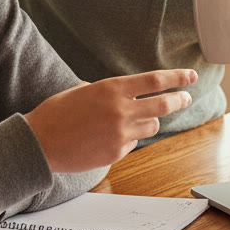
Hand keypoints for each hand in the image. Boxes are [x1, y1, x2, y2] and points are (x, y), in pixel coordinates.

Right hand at [25, 68, 196, 172]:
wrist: (39, 142)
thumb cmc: (57, 113)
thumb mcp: (83, 90)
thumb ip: (109, 92)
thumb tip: (129, 93)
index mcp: (111, 89)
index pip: (155, 81)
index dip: (177, 78)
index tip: (190, 76)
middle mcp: (120, 110)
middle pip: (164, 105)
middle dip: (179, 100)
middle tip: (186, 97)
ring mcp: (120, 134)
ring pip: (151, 126)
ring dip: (148, 121)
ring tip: (130, 120)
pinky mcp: (116, 153)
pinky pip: (133, 143)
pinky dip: (128, 139)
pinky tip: (107, 137)